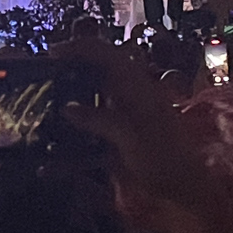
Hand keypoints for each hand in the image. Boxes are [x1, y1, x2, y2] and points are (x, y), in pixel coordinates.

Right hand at [53, 38, 187, 192]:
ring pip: (98, 88)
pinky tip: (67, 126)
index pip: (105, 53)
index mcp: (136, 84)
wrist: (184, 186)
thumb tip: (67, 108)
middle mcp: (132, 91)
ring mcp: (128, 109)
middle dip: (74, 63)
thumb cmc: (162, 157)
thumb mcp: (129, 136)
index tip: (53, 51)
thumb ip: (98, 119)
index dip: (79, 47)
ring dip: (76, 87)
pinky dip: (82, 114)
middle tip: (47, 70)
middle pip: (99, 66)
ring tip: (52, 92)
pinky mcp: (124, 128)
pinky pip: (98, 113)